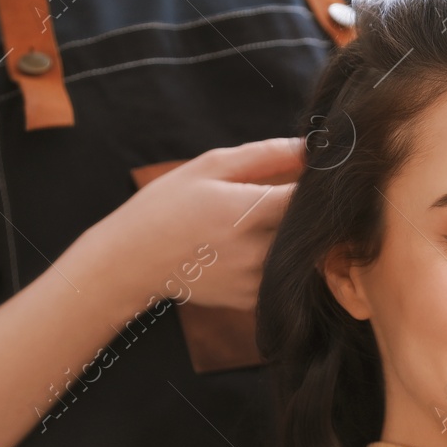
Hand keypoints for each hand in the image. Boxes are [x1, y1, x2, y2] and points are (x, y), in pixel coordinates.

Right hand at [83, 138, 304, 312]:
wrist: (131, 261)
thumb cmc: (168, 205)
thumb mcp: (211, 168)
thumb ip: (267, 155)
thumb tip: (311, 147)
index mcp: (250, 211)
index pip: (310, 199)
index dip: (315, 186)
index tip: (309, 178)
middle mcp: (259, 250)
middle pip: (309, 230)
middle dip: (304, 214)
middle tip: (278, 200)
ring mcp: (257, 280)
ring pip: (298, 255)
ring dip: (291, 240)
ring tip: (256, 226)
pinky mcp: (252, 299)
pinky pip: (281, 276)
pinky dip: (274, 262)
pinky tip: (245, 249)